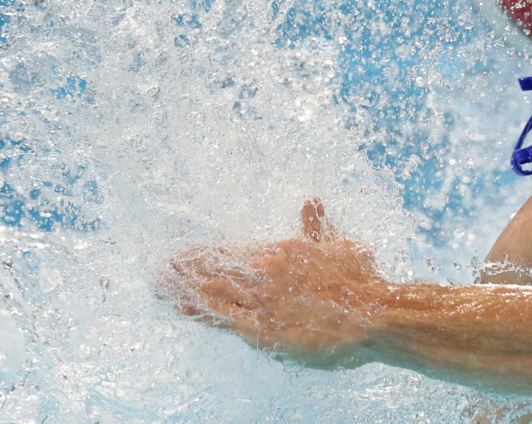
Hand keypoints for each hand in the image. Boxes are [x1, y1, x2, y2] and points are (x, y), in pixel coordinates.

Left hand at [167, 199, 383, 367]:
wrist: (374, 314)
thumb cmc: (362, 278)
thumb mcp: (340, 244)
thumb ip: (318, 225)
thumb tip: (310, 201)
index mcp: (279, 251)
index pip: (229, 249)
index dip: (201, 249)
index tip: (180, 247)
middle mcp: (263, 272)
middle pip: (212, 267)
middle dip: (182, 266)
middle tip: (157, 266)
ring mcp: (260, 301)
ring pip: (210, 290)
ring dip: (182, 286)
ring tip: (158, 283)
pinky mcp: (263, 329)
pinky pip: (222, 318)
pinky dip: (198, 310)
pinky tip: (180, 307)